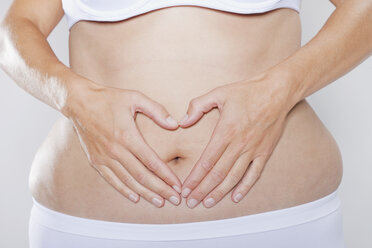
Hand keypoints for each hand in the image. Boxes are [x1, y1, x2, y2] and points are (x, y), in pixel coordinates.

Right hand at [63, 80, 181, 207]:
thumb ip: (156, 110)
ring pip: (128, 181)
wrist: (79, 102)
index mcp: (127, 136)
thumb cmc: (109, 98)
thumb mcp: (135, 97)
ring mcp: (104, 157)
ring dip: (145, 193)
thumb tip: (175, 124)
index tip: (178, 185)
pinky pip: (111, 180)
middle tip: (175, 199)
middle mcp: (115, 150)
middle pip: (142, 176)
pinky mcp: (95, 160)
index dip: (166, 175)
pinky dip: (124, 190)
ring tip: (160, 202)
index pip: (151, 161)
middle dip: (160, 189)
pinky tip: (135, 197)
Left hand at [179, 72, 297, 207]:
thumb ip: (198, 105)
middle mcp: (239, 144)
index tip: (185, 189)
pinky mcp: (264, 152)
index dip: (195, 177)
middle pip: (218, 173)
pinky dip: (245, 187)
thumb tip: (182, 121)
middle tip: (191, 202)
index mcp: (226, 131)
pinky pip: (254, 174)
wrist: (276, 92)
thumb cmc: (247, 92)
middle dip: (202, 190)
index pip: (207, 161)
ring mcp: (253, 150)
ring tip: (207, 203)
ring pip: (234, 177)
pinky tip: (235, 197)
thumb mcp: (219, 93)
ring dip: (219, 192)